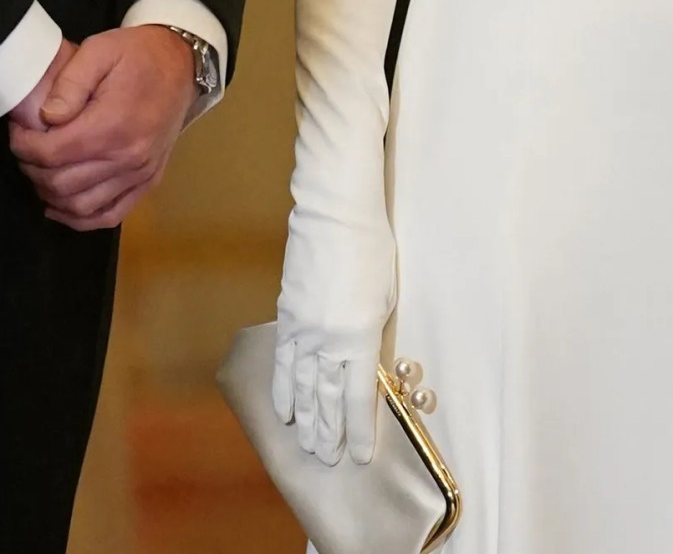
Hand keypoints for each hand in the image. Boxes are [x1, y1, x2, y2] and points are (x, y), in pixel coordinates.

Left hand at [8, 25, 195, 230]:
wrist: (183, 62)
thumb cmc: (139, 54)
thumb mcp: (101, 50)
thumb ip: (70, 83)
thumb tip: (47, 118)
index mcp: (114, 124)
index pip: (52, 153)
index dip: (24, 146)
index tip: (20, 131)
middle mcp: (129, 156)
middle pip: (61, 184)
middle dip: (33, 168)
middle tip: (28, 148)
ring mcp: (141, 173)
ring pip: (80, 206)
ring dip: (50, 194)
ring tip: (43, 171)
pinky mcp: (149, 180)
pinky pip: (110, 216)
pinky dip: (81, 219)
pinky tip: (61, 206)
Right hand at [272, 198, 395, 466]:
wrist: (336, 214)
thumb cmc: (373, 249)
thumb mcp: (387, 296)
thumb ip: (373, 334)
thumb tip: (363, 363)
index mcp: (361, 337)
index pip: (358, 397)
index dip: (359, 431)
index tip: (360, 457)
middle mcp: (329, 340)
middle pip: (327, 400)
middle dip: (330, 434)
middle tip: (330, 461)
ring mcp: (303, 330)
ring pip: (301, 388)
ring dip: (306, 421)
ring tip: (308, 448)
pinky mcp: (287, 316)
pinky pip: (282, 363)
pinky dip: (283, 391)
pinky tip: (284, 412)